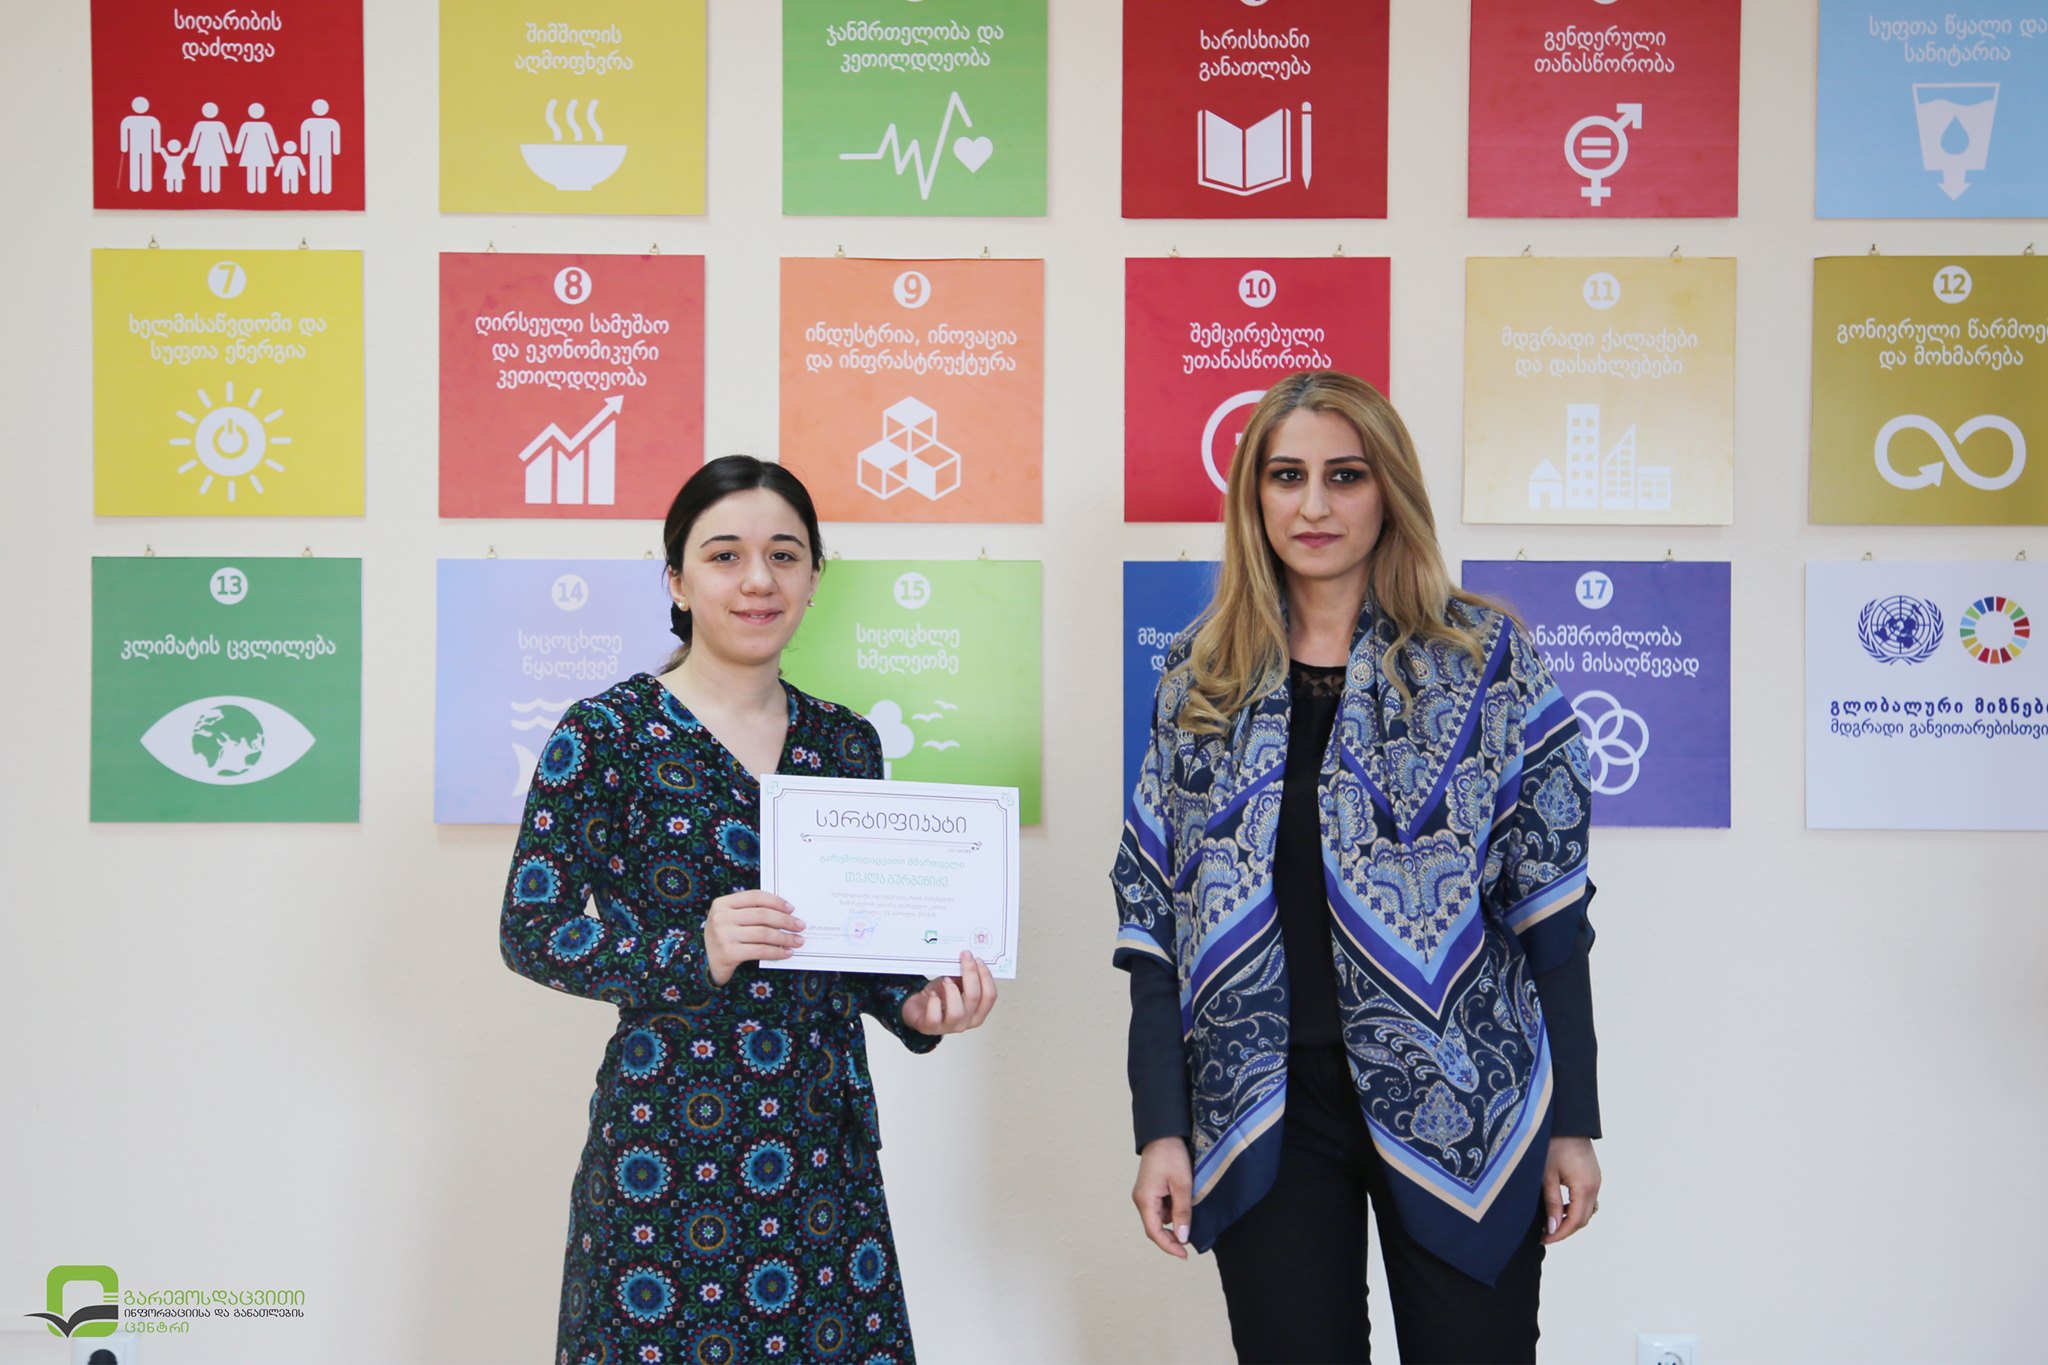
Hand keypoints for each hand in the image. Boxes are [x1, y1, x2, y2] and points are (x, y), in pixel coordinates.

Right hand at [703, 891, 803, 985]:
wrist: (705, 962)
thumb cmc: (725, 937)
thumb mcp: (731, 919)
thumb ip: (750, 911)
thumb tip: (786, 912)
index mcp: (722, 903)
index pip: (755, 896)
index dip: (776, 901)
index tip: (791, 909)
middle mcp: (721, 917)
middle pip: (762, 915)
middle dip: (785, 920)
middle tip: (800, 926)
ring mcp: (724, 935)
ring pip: (764, 933)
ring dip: (785, 938)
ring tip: (798, 941)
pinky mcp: (729, 953)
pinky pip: (760, 950)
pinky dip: (777, 952)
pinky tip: (786, 953)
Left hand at [900, 952, 997, 1034]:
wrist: (919, 1008)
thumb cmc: (939, 996)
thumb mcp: (956, 983)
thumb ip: (965, 976)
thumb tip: (971, 959)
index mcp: (977, 1012)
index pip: (990, 996)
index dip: (986, 976)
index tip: (978, 960)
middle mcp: (966, 1021)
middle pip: (974, 998)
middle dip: (970, 974)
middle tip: (964, 958)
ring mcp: (949, 1026)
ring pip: (957, 1011)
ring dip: (952, 991)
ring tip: (946, 980)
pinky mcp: (931, 1027)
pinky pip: (935, 1016)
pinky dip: (934, 1002)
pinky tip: (933, 994)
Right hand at [1132, 1137, 1193, 1258]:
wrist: (1164, 1133)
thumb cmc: (1171, 1155)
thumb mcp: (1182, 1185)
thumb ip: (1182, 1212)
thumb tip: (1182, 1237)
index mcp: (1145, 1200)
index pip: (1154, 1232)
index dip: (1169, 1246)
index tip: (1184, 1255)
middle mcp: (1141, 1200)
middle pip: (1155, 1227)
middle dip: (1172, 1236)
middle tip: (1190, 1241)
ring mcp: (1145, 1194)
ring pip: (1160, 1217)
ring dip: (1174, 1220)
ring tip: (1190, 1213)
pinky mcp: (1150, 1189)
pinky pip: (1161, 1207)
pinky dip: (1173, 1209)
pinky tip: (1184, 1201)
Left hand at [1542, 1136, 1600, 1243]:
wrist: (1567, 1120)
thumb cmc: (1553, 1144)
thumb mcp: (1547, 1175)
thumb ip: (1551, 1203)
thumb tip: (1552, 1228)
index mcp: (1585, 1187)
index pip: (1576, 1221)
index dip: (1560, 1234)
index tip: (1544, 1239)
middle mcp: (1595, 1186)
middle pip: (1584, 1219)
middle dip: (1565, 1229)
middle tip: (1545, 1234)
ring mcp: (1596, 1180)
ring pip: (1586, 1210)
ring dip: (1570, 1219)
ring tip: (1550, 1222)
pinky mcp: (1593, 1175)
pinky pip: (1587, 1199)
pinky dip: (1574, 1207)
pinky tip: (1559, 1206)